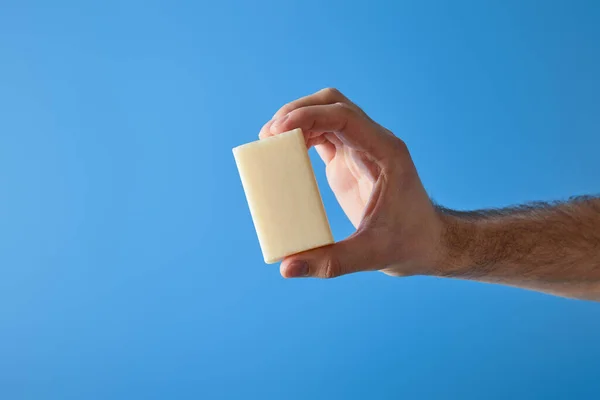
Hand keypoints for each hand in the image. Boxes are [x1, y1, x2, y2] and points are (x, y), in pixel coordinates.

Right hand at [259, 88, 444, 278]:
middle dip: (298, 110)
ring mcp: (362, 148)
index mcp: (386, 153)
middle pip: (333, 103)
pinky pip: (324, 133)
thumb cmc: (407, 244)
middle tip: (268, 135)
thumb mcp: (370, 256)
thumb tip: (286, 268)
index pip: (345, 116)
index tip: (278, 130)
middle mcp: (374, 142)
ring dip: (297, 119)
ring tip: (269, 141)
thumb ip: (329, 263)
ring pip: (327, 112)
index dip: (309, 116)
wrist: (427, 242)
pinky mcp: (351, 159)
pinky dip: (302, 134)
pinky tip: (284, 150)